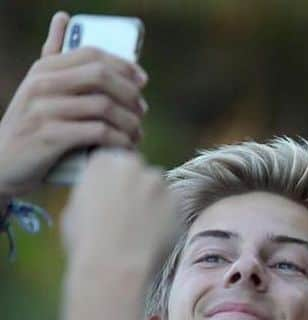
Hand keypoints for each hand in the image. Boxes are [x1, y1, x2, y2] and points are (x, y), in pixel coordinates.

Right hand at [0, 12, 147, 199]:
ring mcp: (46, 110)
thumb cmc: (31, 125)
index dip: (123, 65)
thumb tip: (63, 17)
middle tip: (142, 111)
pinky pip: (98, 133)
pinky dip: (119, 141)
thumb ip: (53, 55)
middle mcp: (44, 84)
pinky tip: (127, 148)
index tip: (142, 81)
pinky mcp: (51, 137)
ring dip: (129, 122)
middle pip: (101, 77)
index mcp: (45, 69)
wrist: (2, 162)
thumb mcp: (38, 86)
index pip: (92, 55)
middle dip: (130, 94)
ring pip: (104, 107)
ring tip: (136, 134)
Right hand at [60, 149, 178, 273]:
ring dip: (154, 201)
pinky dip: (169, 218)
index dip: (115, 181)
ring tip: (145, 227)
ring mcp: (158, 184)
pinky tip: (158, 235)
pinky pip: (175, 208)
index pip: (113, 161)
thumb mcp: (73, 208)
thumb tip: (98, 195)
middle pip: (139, 171)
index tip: (115, 196)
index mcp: (103, 161)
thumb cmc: (86, 241)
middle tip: (131, 212)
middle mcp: (133, 165)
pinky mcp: (178, 204)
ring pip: (159, 188)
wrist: (114, 265)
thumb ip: (90, 192)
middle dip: (137, 187)